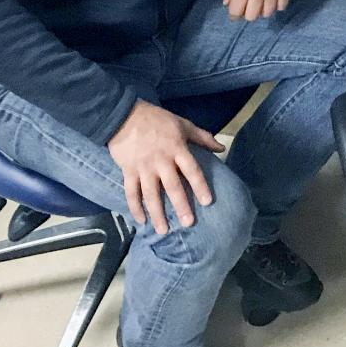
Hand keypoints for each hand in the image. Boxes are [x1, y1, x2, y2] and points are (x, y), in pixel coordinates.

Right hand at [107, 100, 225, 233]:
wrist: (123, 115)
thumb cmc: (157, 119)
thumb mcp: (183, 124)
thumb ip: (203, 137)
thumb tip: (222, 148)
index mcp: (177, 149)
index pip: (192, 170)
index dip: (200, 186)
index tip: (207, 202)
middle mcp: (161, 161)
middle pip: (172, 187)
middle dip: (181, 206)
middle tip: (188, 223)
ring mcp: (143, 168)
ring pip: (151, 194)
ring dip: (157, 213)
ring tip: (164, 230)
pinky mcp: (128, 171)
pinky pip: (131, 192)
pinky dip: (135, 207)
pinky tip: (141, 221)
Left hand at [224, 0, 303, 20]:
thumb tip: (227, 1)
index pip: (235, 11)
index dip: (233, 14)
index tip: (235, 11)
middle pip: (251, 17)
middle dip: (247, 13)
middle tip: (248, 5)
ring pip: (266, 14)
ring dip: (262, 9)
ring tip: (262, 0)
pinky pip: (281, 8)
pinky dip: (276, 5)